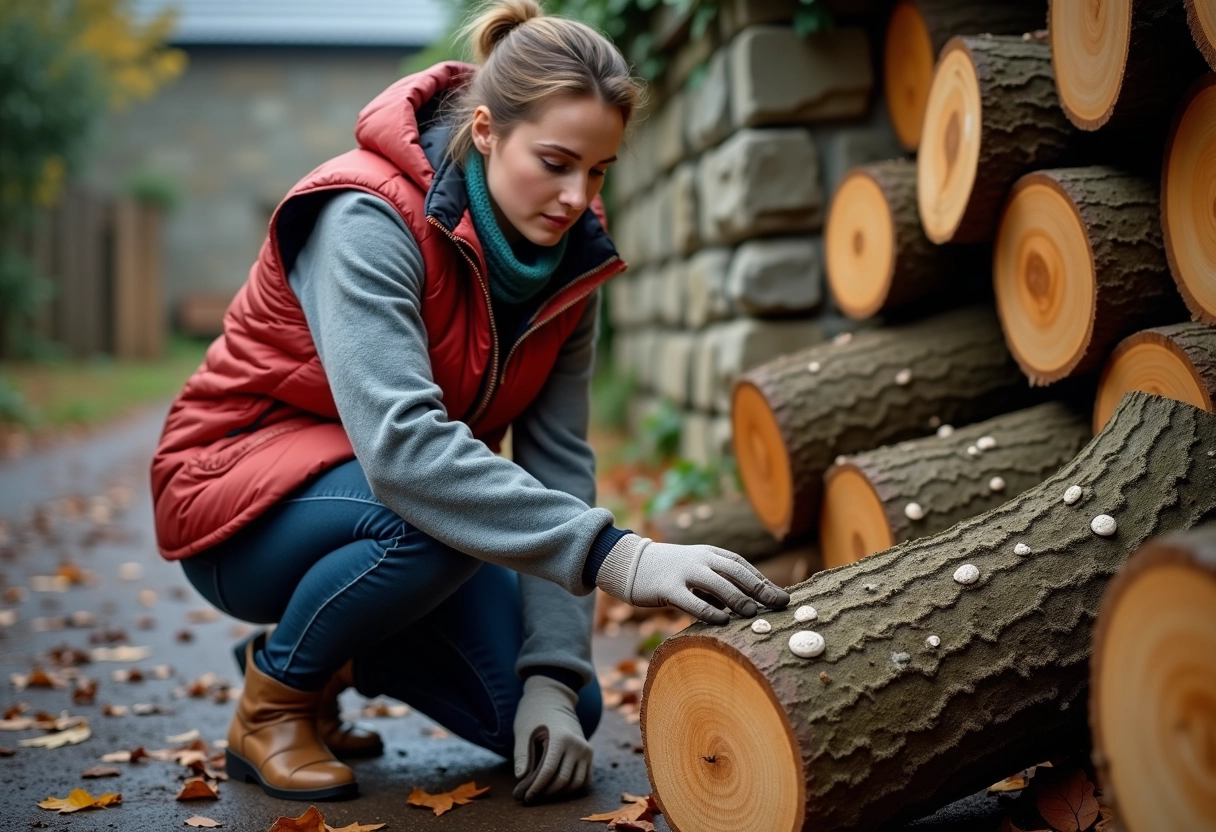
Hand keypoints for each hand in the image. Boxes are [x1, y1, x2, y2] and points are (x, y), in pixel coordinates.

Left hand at [512, 675, 592, 803]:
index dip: (536, 787)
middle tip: (531, 797)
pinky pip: (585, 779)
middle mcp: (577, 744)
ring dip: (559, 792)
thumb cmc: (534, 715)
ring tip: (543, 792)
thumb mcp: (523, 731)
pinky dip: (572, 787)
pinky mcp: (589, 753)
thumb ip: (522, 755)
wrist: (552, 699)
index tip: (526, 797)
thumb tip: (521, 779)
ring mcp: (586, 749)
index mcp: (561, 737)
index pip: (549, 772)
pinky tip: (557, 788)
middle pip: (562, 780)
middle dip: (545, 792)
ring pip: (576, 783)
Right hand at [595, 534, 789, 624]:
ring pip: (717, 584)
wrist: (628, 562)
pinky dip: (709, 611)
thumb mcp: (695, 569)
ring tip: (754, 613)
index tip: (781, 596)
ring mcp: (683, 572)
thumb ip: (716, 582)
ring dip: (738, 598)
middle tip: (779, 604)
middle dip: (760, 588)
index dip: (762, 580)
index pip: (741, 565)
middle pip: (736, 571)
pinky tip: (722, 622)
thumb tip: (746, 603)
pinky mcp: (667, 587)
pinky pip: (691, 600)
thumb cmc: (668, 571)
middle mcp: (699, 559)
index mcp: (708, 553)